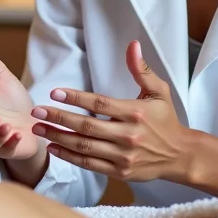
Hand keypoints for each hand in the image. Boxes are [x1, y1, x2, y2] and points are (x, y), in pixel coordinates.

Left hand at [31, 41, 191, 182]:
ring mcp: (123, 156)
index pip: (99, 104)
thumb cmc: (166, 120)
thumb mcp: (158, 92)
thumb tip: (132, 45)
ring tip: (38, 128)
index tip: (55, 92)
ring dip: (58, 137)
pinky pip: (89, 165)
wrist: (180, 155)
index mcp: (135, 113)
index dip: (75, 98)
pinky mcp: (120, 172)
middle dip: (59, 118)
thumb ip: (141, 70)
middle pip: (86, 127)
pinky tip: (53, 147)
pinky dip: (69, 157)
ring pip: (84, 147)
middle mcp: (128, 135)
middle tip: (36, 111)